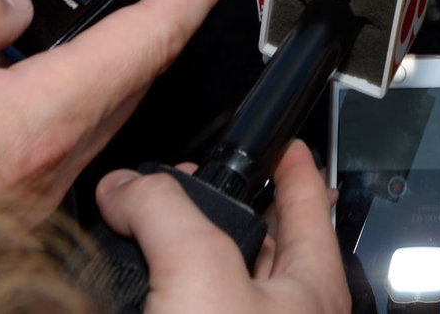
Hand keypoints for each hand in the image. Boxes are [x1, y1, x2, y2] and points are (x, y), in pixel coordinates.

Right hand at [0, 0, 243, 221]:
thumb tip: (14, 7)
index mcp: (30, 123)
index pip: (142, 45)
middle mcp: (44, 168)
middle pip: (131, 82)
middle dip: (163, 21)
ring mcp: (29, 195)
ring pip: (97, 112)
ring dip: (118, 57)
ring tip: (119, 6)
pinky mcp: (7, 207)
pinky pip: (61, 137)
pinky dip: (73, 91)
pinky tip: (48, 68)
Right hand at [95, 140, 348, 313]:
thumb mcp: (200, 271)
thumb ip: (166, 212)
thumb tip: (127, 185)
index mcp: (311, 288)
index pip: (311, 203)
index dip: (295, 164)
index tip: (288, 141)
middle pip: (260, 239)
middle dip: (221, 205)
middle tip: (185, 180)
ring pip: (215, 279)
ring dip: (181, 252)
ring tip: (147, 227)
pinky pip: (184, 306)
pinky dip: (163, 289)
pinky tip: (136, 286)